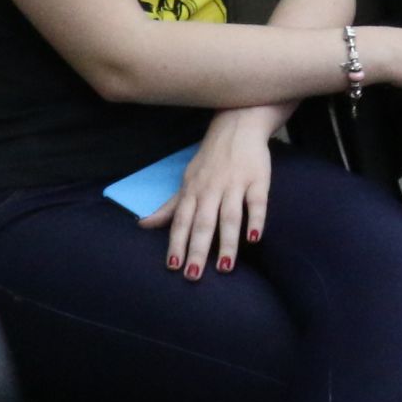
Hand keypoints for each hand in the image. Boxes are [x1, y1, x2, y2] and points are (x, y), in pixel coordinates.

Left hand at [147, 108, 282, 277]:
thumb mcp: (187, 181)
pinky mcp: (258, 180)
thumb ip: (170, 207)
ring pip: (229, 217)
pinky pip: (257, 202)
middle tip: (193, 275)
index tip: (173, 267)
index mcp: (193, 191)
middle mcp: (211, 189)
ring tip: (224, 267)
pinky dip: (256, 219)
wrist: (238, 126)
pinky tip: (254, 238)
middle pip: (203, 223)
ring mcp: (235, 184)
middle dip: (197, 250)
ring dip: (226, 242)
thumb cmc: (211, 159)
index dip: (176, 243)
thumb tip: (143, 225)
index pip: (181, 221)